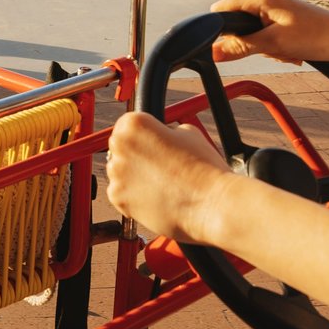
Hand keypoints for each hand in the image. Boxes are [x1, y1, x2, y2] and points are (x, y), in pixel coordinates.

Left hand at [106, 111, 234, 243]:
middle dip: (136, 157)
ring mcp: (116, 174)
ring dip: (135, 177)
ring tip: (163, 184)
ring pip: (120, 173)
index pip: (127, 126)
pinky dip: (135, 197)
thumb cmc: (203, 168)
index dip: (144, 137)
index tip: (153, 146)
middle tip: (161, 167)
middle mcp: (119, 147)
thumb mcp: (188, 133)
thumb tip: (159, 137)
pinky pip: (122, 195)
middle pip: (121, 149)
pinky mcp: (118, 199)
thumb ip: (165, 132)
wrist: (212, 203)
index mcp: (133, 125)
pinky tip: (157, 197)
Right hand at [209, 0, 328, 65]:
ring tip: (287, 51)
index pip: (220, 11)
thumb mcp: (272, 44)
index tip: (236, 48)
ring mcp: (273, 6)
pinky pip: (266, 34)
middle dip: (251, 43)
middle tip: (273, 50)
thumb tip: (213, 53)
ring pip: (252, 32)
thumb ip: (239, 47)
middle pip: (237, 24)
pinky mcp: (282, 16)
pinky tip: (292, 51)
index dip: (221, 32)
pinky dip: (275, 46)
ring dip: (266, 48)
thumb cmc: (314, 37)